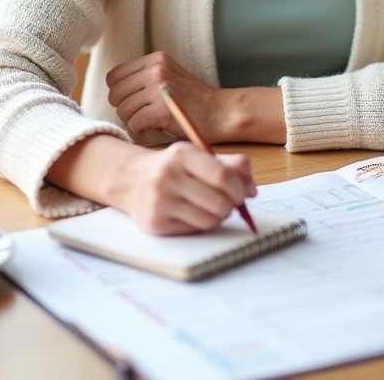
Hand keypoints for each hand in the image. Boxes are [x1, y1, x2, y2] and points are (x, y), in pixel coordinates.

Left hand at [106, 51, 225, 141]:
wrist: (222, 112)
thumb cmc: (195, 99)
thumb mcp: (170, 76)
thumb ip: (145, 78)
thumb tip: (114, 94)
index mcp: (156, 59)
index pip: (115, 75)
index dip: (119, 92)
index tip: (132, 101)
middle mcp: (155, 69)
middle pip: (115, 93)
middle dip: (123, 108)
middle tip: (139, 114)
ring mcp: (158, 88)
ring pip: (122, 110)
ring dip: (132, 121)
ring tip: (148, 122)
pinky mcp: (161, 110)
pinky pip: (134, 123)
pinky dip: (140, 131)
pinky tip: (153, 129)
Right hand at [111, 142, 255, 234]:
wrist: (132, 179)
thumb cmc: (173, 167)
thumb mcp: (199, 156)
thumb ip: (231, 165)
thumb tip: (252, 190)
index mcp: (182, 153)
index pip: (223, 176)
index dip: (240, 188)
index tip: (243, 193)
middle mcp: (168, 176)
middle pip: (219, 202)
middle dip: (232, 205)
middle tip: (230, 202)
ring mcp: (160, 201)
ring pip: (210, 220)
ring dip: (219, 216)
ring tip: (212, 207)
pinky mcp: (156, 223)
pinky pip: (194, 230)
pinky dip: (202, 224)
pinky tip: (195, 213)